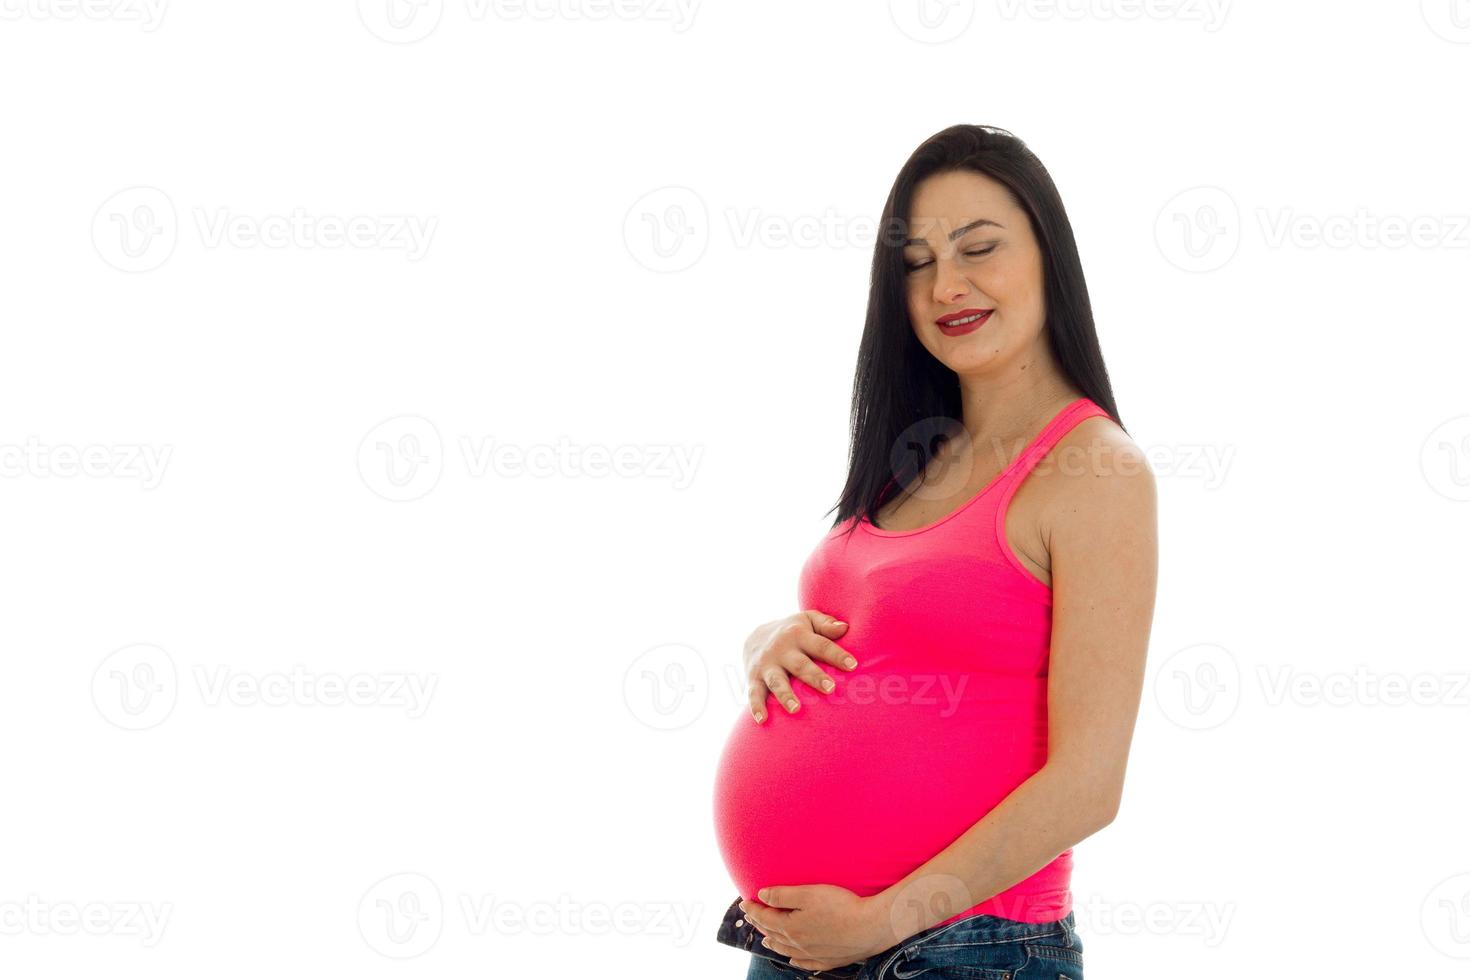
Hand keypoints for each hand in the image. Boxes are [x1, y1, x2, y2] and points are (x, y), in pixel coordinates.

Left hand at [738, 884, 894, 972]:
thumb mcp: (808, 894)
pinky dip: (795, 960)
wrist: (871, 927)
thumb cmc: (841, 906)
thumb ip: (783, 895)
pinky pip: (806, 963)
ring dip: (774, 943)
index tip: (744, 902)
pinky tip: (793, 959)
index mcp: (791, 927)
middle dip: (761, 924)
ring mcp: (814, 954)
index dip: (753, 909)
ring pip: (787, 950)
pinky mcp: (829, 960)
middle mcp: (799, 944)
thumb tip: (761, 895)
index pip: (766, 918)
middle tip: (752, 917)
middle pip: (774, 934)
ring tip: (766, 939)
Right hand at [743, 611, 858, 722]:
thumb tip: (845, 629)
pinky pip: (753, 693)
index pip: (820, 645)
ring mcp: (766, 665)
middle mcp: (782, 650)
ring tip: (795, 709)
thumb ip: (826, 624)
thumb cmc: (793, 631)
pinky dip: (756, 706)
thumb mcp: (808, 620)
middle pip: (800, 664)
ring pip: (776, 681)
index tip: (853, 665)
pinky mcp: (753, 678)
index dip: (836, 655)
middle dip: (814, 676)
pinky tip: (762, 719)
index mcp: (798, 635)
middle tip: (830, 688)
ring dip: (785, 695)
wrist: (755, 636)